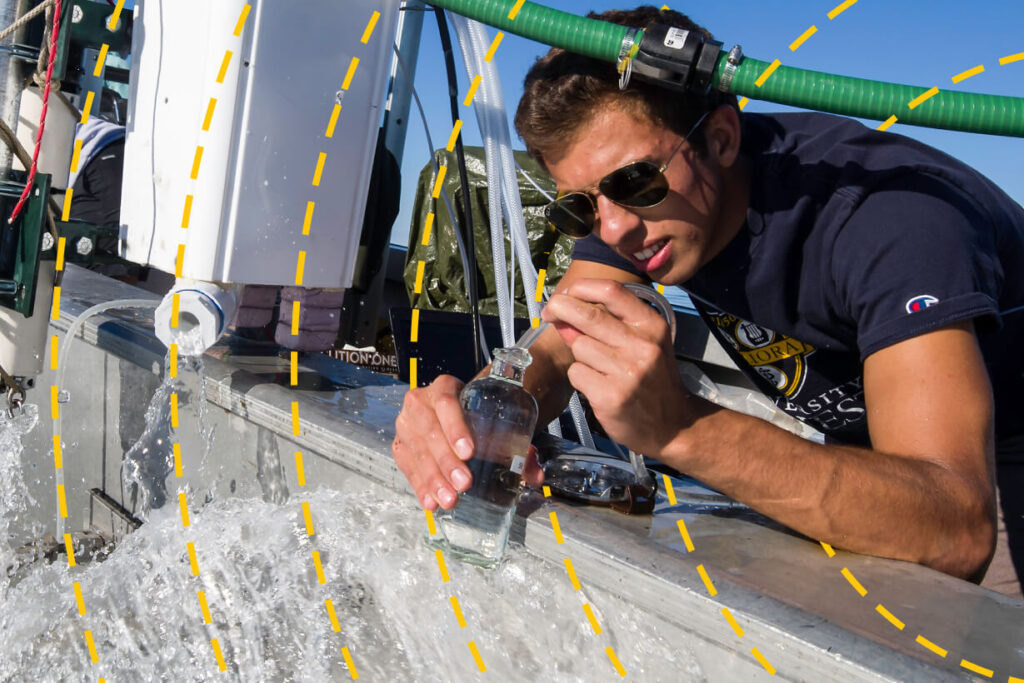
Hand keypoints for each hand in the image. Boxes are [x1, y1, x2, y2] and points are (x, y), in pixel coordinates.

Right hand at [393, 374, 543, 510]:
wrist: (453, 410)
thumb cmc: (476, 415)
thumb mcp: (494, 419)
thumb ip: (517, 445)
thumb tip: (535, 475)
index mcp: (445, 387)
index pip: (446, 402)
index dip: (455, 427)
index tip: (469, 452)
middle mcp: (420, 402)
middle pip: (430, 431)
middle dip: (446, 461)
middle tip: (464, 484)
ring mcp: (406, 424)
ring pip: (416, 451)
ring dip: (433, 478)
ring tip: (450, 500)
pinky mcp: (400, 445)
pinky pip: (407, 467)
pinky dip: (420, 486)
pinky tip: (431, 502)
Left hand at [541, 278, 693, 456]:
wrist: (675, 426)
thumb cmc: (654, 379)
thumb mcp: (643, 343)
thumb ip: (607, 325)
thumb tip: (563, 311)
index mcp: (652, 325)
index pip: (612, 291)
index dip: (581, 287)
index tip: (566, 293)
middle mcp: (642, 346)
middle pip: (588, 315)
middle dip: (560, 308)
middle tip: (550, 312)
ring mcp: (626, 372)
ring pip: (579, 346)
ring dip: (579, 355)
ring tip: (598, 367)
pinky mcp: (610, 397)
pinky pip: (577, 373)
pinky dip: (580, 377)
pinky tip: (598, 385)